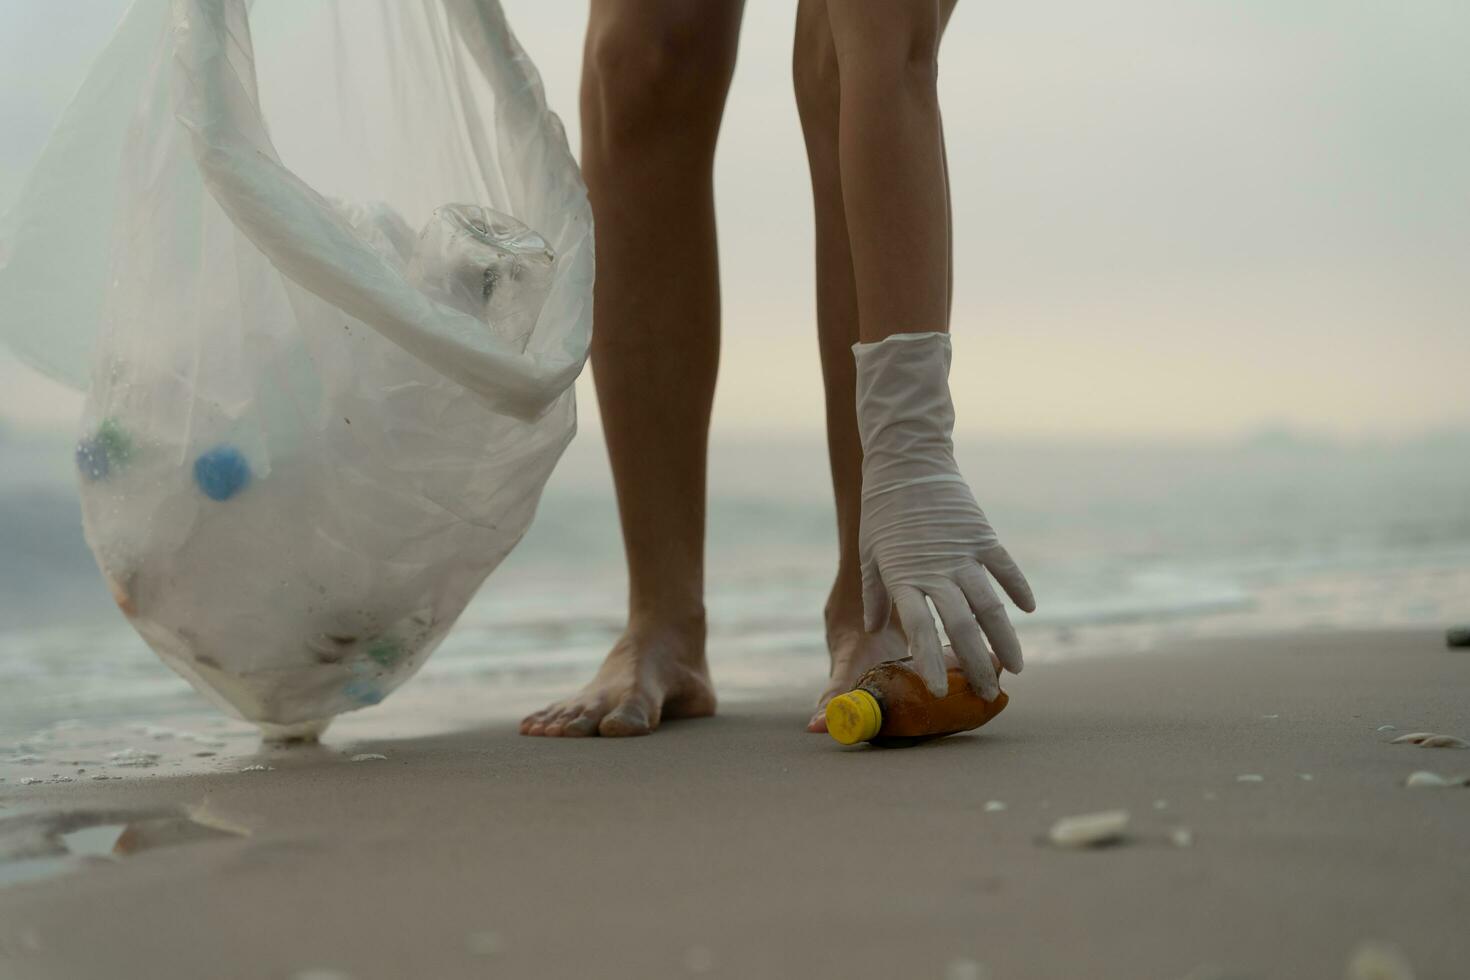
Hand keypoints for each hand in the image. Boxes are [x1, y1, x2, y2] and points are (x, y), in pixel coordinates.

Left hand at [854, 332, 1034, 699]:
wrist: (907, 459)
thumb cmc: (882, 509)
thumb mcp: (869, 552)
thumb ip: (873, 592)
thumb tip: (874, 627)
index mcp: (905, 578)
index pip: (919, 630)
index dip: (929, 663)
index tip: (937, 693)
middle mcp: (937, 571)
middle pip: (961, 627)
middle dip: (975, 666)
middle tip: (986, 696)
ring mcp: (963, 553)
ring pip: (991, 605)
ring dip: (1005, 639)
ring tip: (1015, 669)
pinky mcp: (982, 534)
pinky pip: (1005, 567)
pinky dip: (1018, 588)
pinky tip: (1029, 610)